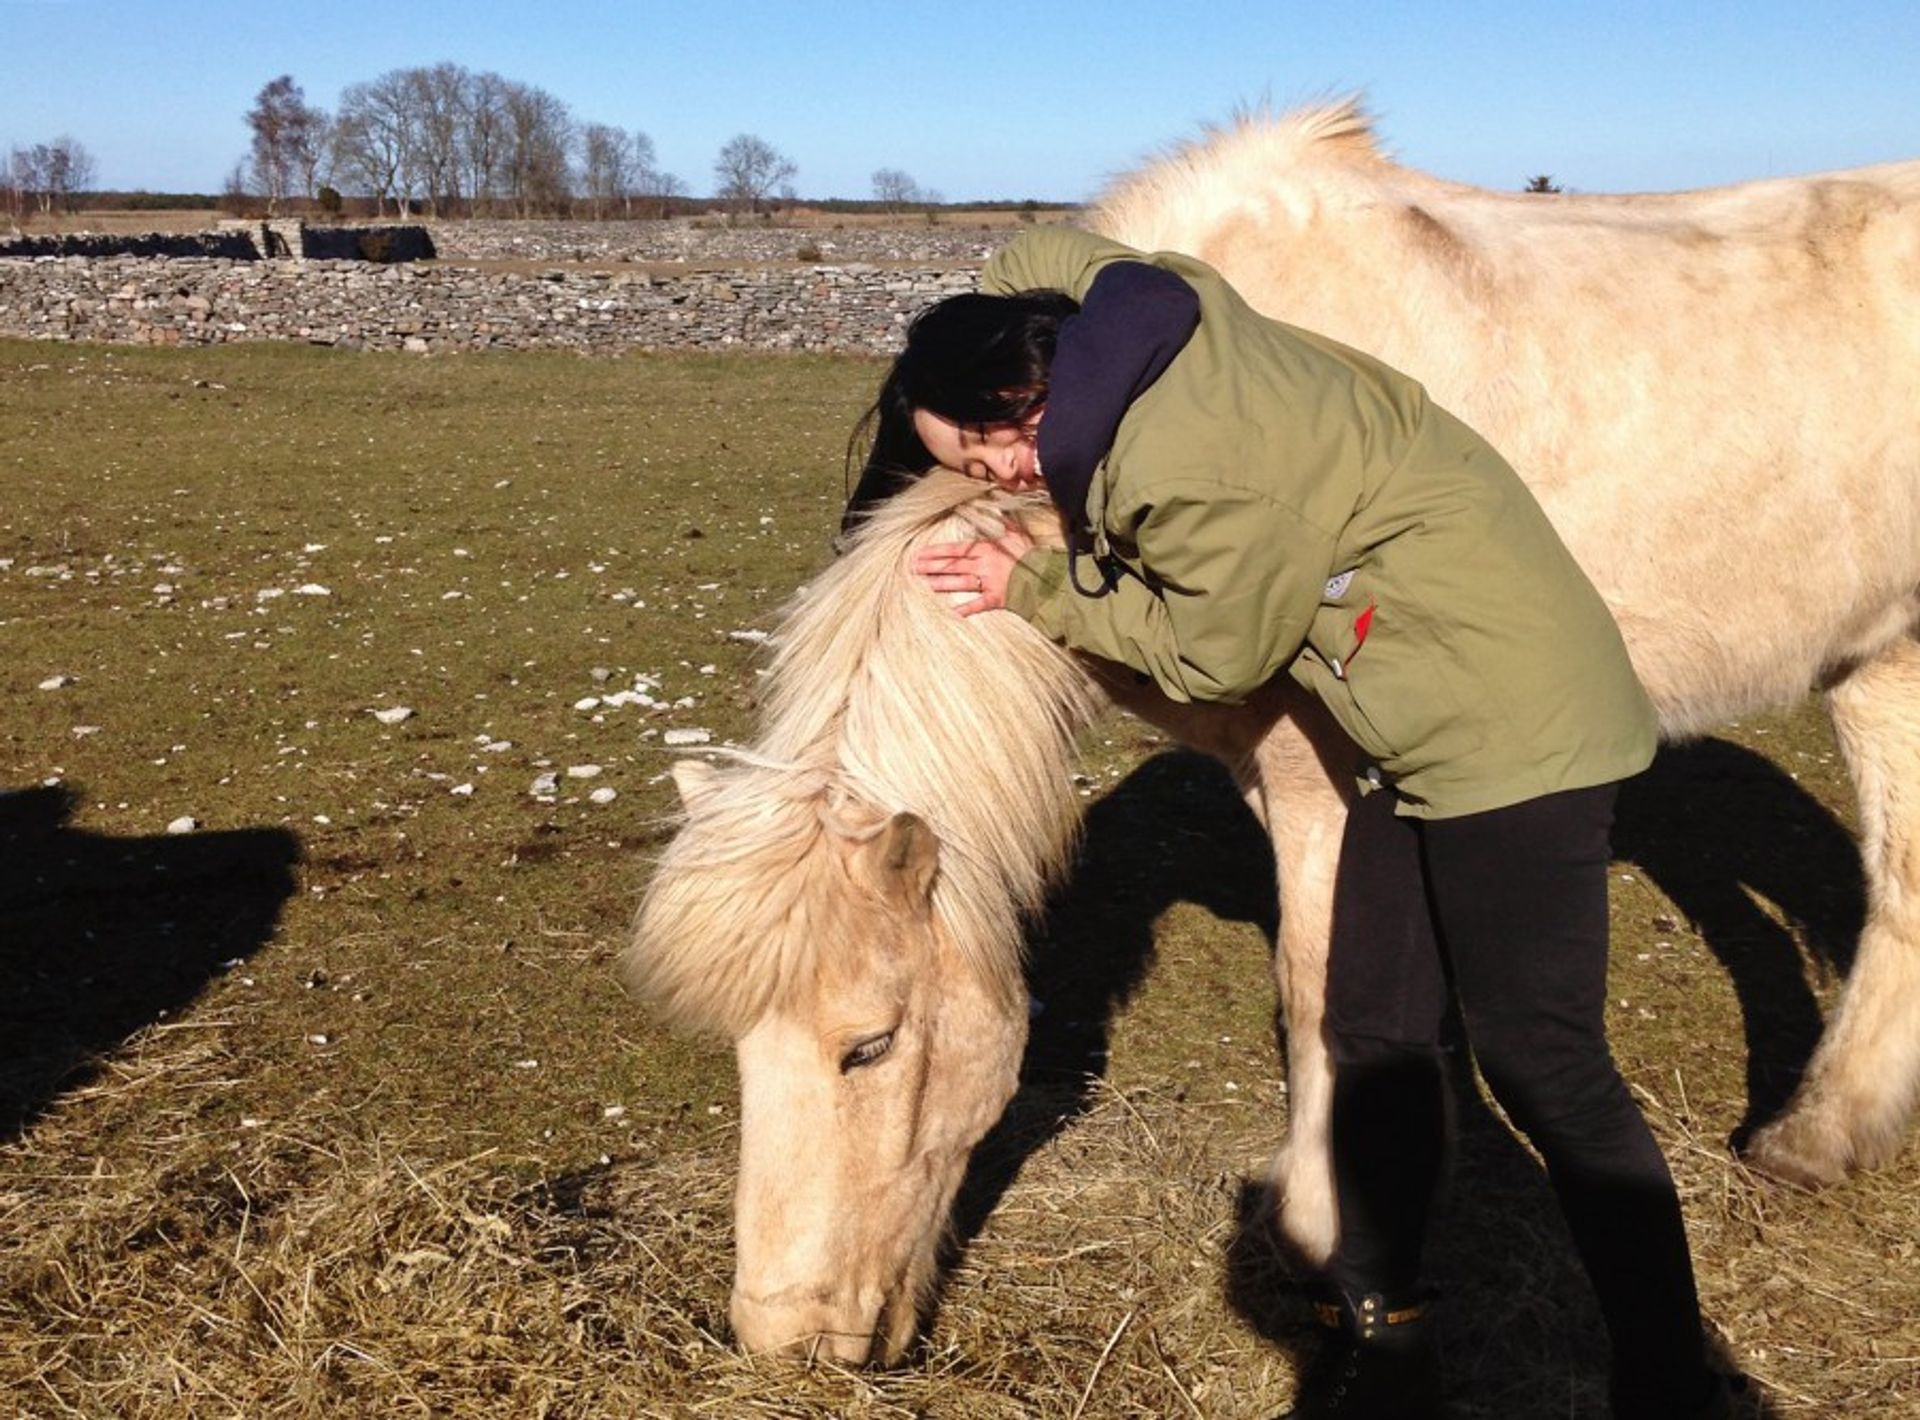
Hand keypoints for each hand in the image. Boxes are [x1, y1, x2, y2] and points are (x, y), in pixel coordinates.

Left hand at [912, 521, 1035, 616]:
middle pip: (952, 565)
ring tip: (924, 585)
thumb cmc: (1031, 553)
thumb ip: (1003, 523)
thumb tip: (994, 509)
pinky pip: (978, 604)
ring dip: (941, 584)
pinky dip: (966, 609)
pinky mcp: (997, 598)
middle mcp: (983, 564)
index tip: (920, 553)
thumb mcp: (1016, 534)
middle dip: (932, 567)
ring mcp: (989, 582)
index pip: (955, 549)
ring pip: (960, 582)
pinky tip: (952, 613)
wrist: (1046, 574)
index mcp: (986, 548)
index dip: (936, 552)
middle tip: (913, 568)